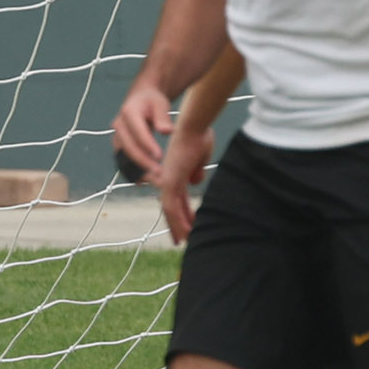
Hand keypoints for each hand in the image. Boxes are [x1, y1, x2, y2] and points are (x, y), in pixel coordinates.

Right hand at [111, 81, 172, 182]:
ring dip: (137, 169)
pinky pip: (123, 159)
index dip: (147, 145)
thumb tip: (166, 131)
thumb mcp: (160, 103)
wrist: (141, 99)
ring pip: (124, 156)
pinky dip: (132, 170)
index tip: (159, 157)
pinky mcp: (119, 145)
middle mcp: (119, 125)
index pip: (137, 131)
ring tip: (152, 180)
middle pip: (129, 146)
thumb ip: (163, 117)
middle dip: (143, 161)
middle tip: (158, 173)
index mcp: (128, 112)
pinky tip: (143, 180)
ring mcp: (117, 136)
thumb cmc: (152, 101)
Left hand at [156, 124, 213, 244]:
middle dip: (177, 224)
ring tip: (184, 242)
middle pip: (172, 207)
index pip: (178, 198)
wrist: (193, 126)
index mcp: (177, 173)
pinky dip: (178, 222)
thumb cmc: (199, 136)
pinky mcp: (170, 182)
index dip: (184, 213)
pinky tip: (185, 234)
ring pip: (170, 211)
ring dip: (178, 227)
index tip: (190, 224)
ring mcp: (167, 181)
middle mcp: (169, 178)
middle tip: (181, 240)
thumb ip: (197, 169)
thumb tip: (196, 182)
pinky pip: (172, 208)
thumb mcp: (201, 156)